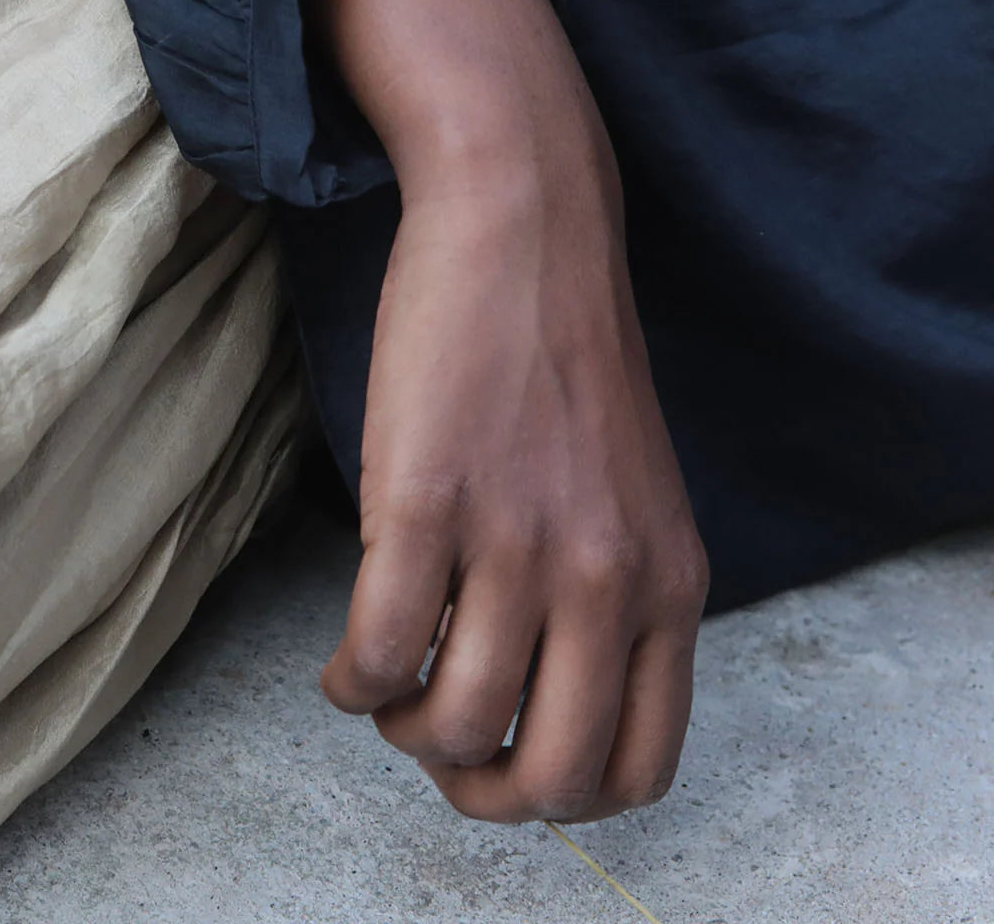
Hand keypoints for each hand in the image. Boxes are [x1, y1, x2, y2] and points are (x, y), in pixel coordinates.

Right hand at [303, 0, 708, 822]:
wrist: (525, 225)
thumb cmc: (567, 356)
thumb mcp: (637, 490)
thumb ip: (620, 593)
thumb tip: (547, 694)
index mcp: (671, 583)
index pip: (642, 767)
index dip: (565, 790)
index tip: (515, 751)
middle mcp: (607, 578)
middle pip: (551, 779)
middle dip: (480, 789)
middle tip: (437, 737)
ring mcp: (516, 543)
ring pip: (455, 730)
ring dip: (403, 731)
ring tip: (386, 685)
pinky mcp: (426, 502)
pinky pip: (376, 655)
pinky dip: (348, 683)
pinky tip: (345, 657)